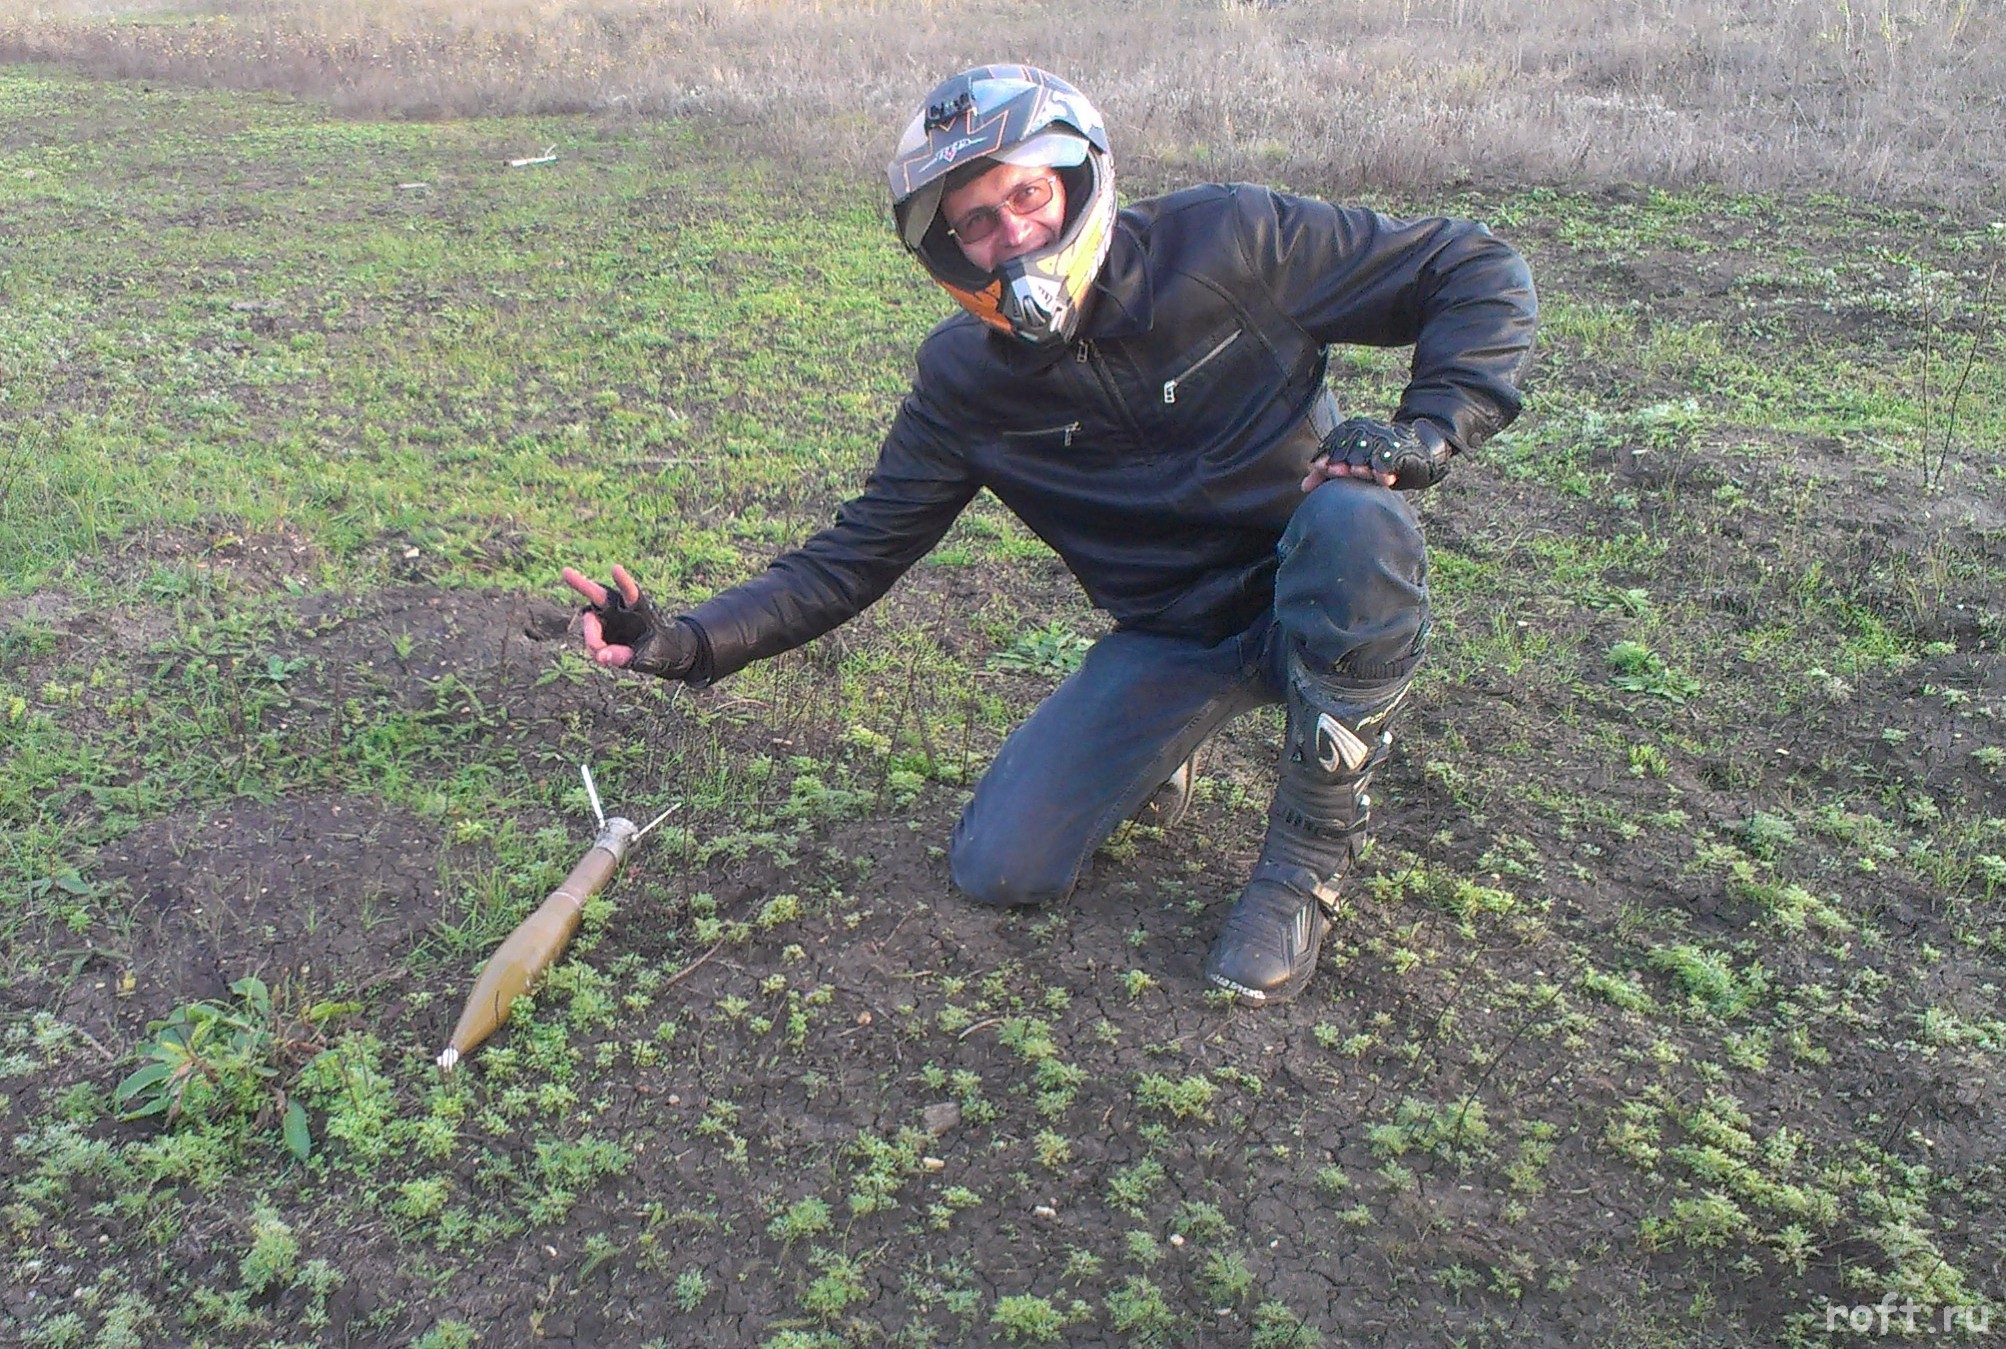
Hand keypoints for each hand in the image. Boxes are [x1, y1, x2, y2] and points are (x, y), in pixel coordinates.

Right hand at [560, 564, 700, 678]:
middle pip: (598, 594)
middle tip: (565, 572)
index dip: (623, 581)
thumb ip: (626, 656)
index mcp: (639, 606)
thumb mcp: (648, 656)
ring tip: (603, 655)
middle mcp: (620, 607)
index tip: (615, 568)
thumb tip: (600, 656)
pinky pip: (591, 639)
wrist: (660, 653)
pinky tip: (602, 656)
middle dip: (581, 584)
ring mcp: (608, 617)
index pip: (631, 592)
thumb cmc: (660, 648)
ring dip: (592, 639)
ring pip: (590, 622)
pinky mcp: (600, 629)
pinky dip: (594, 648)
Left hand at [1303, 418, 1452, 492]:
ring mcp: (1385, 441)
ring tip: (1357, 473)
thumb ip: (1326, 473)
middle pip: (1351, 447)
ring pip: (1371, 454)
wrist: (1417, 452)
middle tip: (1333, 471)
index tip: (1319, 466)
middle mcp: (1368, 433)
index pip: (1335, 442)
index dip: (1327, 454)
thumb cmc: (1376, 463)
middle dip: (1342, 460)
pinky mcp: (1402, 452)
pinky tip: (1384, 480)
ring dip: (1363, 464)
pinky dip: (1387, 470)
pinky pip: (1392, 461)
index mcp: (1353, 432)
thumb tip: (1303, 487)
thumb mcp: (1351, 466)